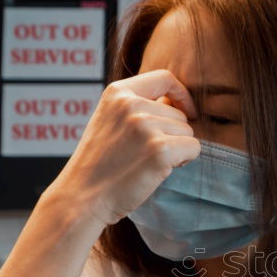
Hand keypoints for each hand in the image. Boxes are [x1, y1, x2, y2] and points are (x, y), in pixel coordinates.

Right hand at [44, 69, 201, 226]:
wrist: (82, 198)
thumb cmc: (99, 165)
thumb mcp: (110, 121)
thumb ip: (137, 107)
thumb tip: (175, 101)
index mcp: (117, 93)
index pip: (165, 78)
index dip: (181, 93)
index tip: (186, 110)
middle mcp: (131, 105)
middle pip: (180, 112)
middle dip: (174, 133)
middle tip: (149, 153)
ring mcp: (146, 126)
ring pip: (188, 131)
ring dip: (178, 149)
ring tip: (149, 162)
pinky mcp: (160, 150)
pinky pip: (193, 148)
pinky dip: (185, 161)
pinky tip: (160, 170)